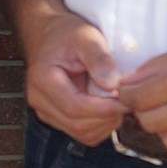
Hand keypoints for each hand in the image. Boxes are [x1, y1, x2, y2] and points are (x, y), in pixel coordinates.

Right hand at [19, 2, 128, 143]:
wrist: (51, 36)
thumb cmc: (67, 34)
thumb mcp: (86, 36)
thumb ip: (99, 58)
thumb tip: (113, 84)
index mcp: (43, 79)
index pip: (74, 107)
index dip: (104, 109)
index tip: (126, 100)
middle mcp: (40, 100)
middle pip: (78, 124)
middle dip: (107, 116)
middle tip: (127, 100)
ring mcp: (46, 112)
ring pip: (81, 133)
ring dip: (105, 123)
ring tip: (116, 101)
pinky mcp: (56, 118)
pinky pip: (82, 133)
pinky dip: (100, 125)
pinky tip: (107, 107)